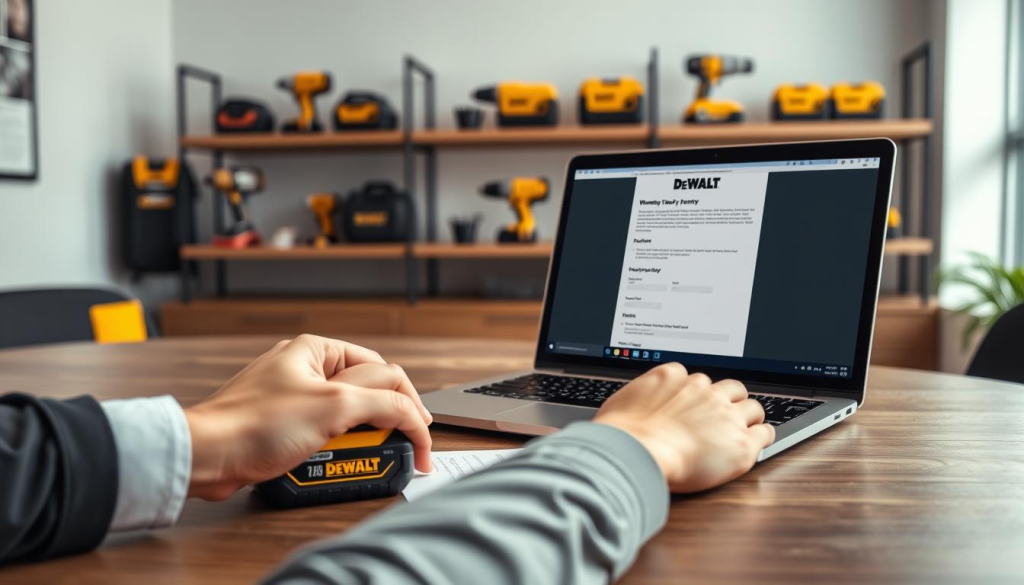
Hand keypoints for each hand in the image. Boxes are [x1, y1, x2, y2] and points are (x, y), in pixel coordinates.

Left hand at [184, 334, 432, 499]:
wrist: (207, 455)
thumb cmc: (256, 422)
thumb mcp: (335, 406)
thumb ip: (384, 404)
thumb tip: (413, 415)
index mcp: (319, 349)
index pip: (384, 371)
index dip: (408, 403)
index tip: (420, 435)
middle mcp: (307, 368)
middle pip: (368, 392)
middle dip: (382, 421)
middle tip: (394, 448)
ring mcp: (294, 397)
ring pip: (347, 414)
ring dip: (358, 437)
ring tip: (357, 456)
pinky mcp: (283, 425)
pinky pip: (324, 432)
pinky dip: (336, 447)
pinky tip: (333, 462)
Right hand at [593, 362, 773, 492]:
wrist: (636, 452)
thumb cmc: (621, 434)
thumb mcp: (621, 403)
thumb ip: (637, 398)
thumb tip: (633, 405)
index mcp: (675, 378)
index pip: (696, 378)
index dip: (697, 395)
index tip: (695, 406)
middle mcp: (704, 391)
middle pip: (730, 387)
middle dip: (729, 400)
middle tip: (723, 417)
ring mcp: (725, 415)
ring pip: (752, 407)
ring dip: (748, 416)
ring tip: (744, 428)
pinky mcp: (741, 442)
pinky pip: (765, 432)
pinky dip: (762, 436)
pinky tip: (758, 442)